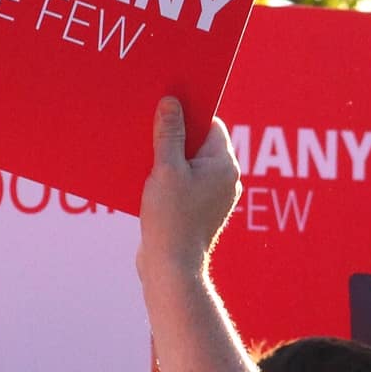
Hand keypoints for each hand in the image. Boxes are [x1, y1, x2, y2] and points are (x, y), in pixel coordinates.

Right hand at [136, 96, 238, 283]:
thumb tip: (172, 102)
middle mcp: (226, 180)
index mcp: (224, 166)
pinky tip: (146, 179)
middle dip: (176, 136)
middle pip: (200, 144)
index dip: (189, 113)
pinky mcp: (198, 212)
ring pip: (190, 165)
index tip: (167, 106)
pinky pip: (184, 184)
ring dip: (169, 159)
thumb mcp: (166, 170)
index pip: (211, 125)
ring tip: (145, 155)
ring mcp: (213, 198)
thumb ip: (169, 134)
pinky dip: (168, 179)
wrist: (172, 269)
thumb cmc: (171, 220)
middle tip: (151, 128)